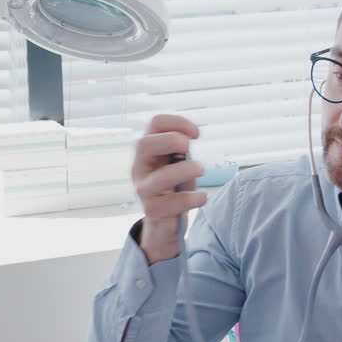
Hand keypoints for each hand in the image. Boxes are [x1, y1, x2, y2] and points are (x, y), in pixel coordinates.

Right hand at [132, 114, 207, 263]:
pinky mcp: (151, 209)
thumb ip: (180, 148)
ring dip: (185, 171)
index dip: (177, 122)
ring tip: (200, 170)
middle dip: (171, 141)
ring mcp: (143, 189)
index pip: (155, 123)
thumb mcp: (176, 161)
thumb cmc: (173, 184)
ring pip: (160, 178)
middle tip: (189, 148)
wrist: (164, 219)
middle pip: (144, 144)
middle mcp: (140, 166)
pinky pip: (170, 203)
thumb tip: (189, 136)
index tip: (196, 134)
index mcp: (148, 150)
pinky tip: (201, 197)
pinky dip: (191, 199)